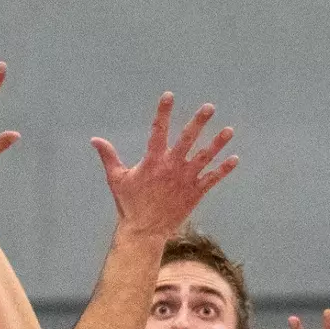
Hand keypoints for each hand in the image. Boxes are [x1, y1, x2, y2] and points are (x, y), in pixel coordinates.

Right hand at [90, 93, 237, 237]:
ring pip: (205, 157)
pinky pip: (212, 179)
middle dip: (199, 122)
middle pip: (188, 139)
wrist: (144, 232)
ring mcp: (186, 180)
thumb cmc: (129, 205)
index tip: (169, 96)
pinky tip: (235, 158)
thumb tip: (94, 139)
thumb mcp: (116, 179)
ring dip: (217, 143)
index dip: (163, 112)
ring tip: (229, 130)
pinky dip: (223, 169)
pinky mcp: (195, 193)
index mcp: (153, 161)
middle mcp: (172, 167)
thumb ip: (108, 156)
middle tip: (209, 107)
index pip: (158, 130)